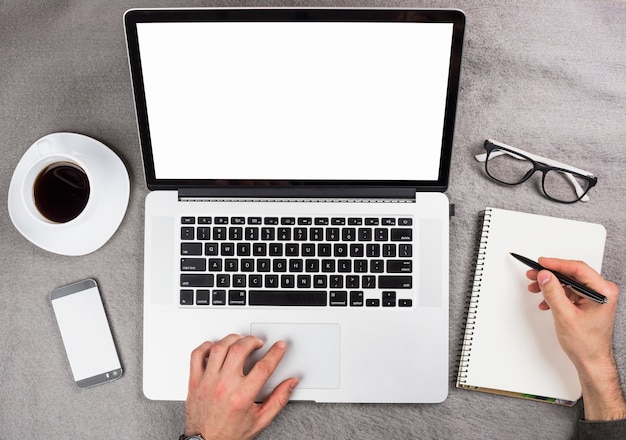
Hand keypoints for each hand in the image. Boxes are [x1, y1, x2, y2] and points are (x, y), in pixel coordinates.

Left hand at [184, 335, 298, 439]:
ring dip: (232, 339)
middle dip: (253, 341)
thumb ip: (278, 399)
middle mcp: (224, 386)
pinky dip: (206, 346)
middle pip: (240, 349)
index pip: (263, 366)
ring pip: (219, 347)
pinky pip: (197, 355)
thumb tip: (290, 383)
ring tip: (240, 342)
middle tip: (258, 343)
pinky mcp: (194, 381)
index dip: (275, 353)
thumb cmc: (230, 433)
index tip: (279, 346)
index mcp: (242, 397)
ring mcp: (207, 382)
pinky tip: (216, 348)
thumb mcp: (261, 420)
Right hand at [526, 257, 625, 420]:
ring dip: (550, 285)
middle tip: (534, 274)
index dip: (557, 264)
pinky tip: (545, 301)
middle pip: (572, 274)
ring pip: (568, 282)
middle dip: (550, 274)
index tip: (541, 262)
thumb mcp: (565, 315)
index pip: (577, 269)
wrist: (591, 361)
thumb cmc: (587, 344)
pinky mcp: (587, 302)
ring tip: (535, 287)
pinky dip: (555, 294)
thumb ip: (553, 293)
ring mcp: (595, 297)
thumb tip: (545, 275)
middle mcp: (602, 291)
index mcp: (603, 291)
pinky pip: (568, 292)